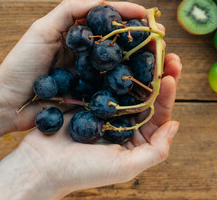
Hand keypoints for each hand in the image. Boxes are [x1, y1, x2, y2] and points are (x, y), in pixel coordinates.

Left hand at [0, 0, 146, 130]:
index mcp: (77, 33)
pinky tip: (145, 83)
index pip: (107, 18)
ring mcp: (90, 73)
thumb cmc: (21, 64)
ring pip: (122, 62)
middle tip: (160, 38)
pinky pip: (114, 86)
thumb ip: (69, 9)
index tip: (147, 14)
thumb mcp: (41, 30)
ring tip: (160, 59)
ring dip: (141, 59)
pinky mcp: (91, 93)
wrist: (8, 102)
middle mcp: (87, 51)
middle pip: (119, 39)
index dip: (127, 13)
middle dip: (141, 37)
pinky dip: (130, 83)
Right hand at [0, 53, 181, 199]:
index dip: (168, 94)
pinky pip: (106, 78)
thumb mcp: (125, 167)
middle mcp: (125, 120)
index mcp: (137, 137)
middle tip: (168, 52)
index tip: (171, 75)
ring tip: (149, 46)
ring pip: (129, 82)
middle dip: (159, 73)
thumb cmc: (82, 171)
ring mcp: (107, 107)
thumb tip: (176, 125)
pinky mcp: (90, 97)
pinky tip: (121, 50)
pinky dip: (115, 64)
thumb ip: (156, 151)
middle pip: (147, 92)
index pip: (159, 112)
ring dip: (140, 64)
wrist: (40, 165)